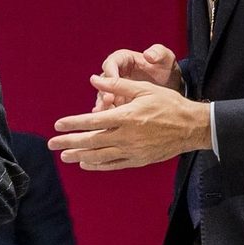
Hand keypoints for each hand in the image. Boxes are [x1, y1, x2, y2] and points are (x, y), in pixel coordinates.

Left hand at [52, 75, 211, 169]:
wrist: (192, 127)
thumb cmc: (168, 104)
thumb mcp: (144, 89)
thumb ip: (118, 86)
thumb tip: (94, 79)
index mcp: (127, 116)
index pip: (94, 121)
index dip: (74, 123)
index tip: (58, 125)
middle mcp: (128, 136)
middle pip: (92, 141)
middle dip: (69, 142)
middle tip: (51, 144)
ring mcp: (133, 150)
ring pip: (100, 156)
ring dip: (80, 156)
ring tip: (64, 156)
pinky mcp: (139, 160)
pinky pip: (114, 164)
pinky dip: (98, 165)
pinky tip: (86, 163)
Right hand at [94, 44, 180, 110]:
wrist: (172, 90)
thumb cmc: (168, 71)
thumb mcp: (167, 60)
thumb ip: (159, 52)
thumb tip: (147, 55)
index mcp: (124, 59)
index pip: (111, 63)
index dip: (111, 72)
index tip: (114, 82)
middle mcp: (115, 73)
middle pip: (103, 81)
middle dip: (104, 91)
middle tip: (108, 99)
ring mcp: (114, 90)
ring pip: (103, 97)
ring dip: (103, 105)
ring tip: (105, 113)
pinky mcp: (116, 103)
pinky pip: (108, 109)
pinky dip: (108, 115)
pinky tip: (109, 123)